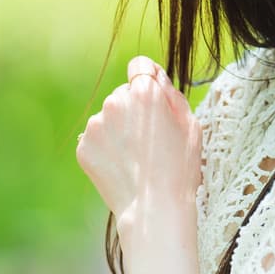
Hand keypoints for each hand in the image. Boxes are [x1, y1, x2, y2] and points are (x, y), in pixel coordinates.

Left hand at [75, 57, 200, 240]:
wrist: (154, 208)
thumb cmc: (180, 167)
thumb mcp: (191, 125)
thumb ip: (171, 93)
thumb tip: (155, 76)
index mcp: (144, 93)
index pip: (140, 66)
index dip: (149, 79)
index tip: (154, 98)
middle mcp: (115, 102)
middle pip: (124, 94)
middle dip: (135, 109)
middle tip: (151, 139)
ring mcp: (95, 125)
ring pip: (109, 117)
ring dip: (120, 129)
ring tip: (137, 157)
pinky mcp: (83, 146)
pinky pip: (97, 138)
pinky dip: (108, 148)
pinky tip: (123, 165)